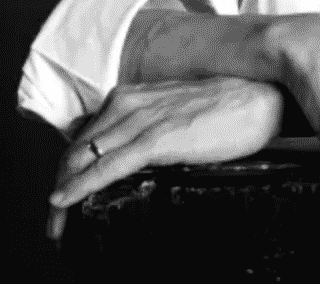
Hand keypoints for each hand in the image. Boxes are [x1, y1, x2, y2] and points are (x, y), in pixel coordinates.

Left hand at [46, 76, 283, 240]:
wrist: (263, 98)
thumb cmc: (230, 106)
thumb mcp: (179, 112)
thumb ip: (154, 126)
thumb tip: (139, 157)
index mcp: (135, 96)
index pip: (87, 135)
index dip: (69, 168)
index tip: (64, 195)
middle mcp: (131, 103)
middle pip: (77, 148)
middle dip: (59, 183)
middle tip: (56, 219)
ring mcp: (143, 119)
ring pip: (83, 158)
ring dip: (63, 191)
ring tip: (57, 221)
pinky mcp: (157, 138)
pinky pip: (106, 165)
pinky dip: (80, 185)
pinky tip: (65, 200)